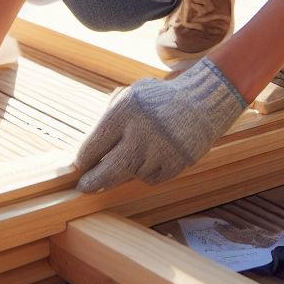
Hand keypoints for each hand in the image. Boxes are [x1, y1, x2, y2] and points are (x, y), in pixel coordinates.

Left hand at [73, 56, 246, 192]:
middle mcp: (141, 131)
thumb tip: (86, 154)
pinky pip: (151, 178)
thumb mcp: (132, 95)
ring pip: (131, 174)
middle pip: (107, 171)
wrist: (203, 100)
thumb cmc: (160, 99)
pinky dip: (149, 170)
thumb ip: (110, 119)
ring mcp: (159, 150)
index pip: (93, 145)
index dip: (84, 160)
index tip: (80, 167)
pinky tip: (157, 153)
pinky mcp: (175, 163)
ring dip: (130, 167)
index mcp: (126, 110)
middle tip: (85, 187)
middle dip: (92, 182)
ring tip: (143, 148)